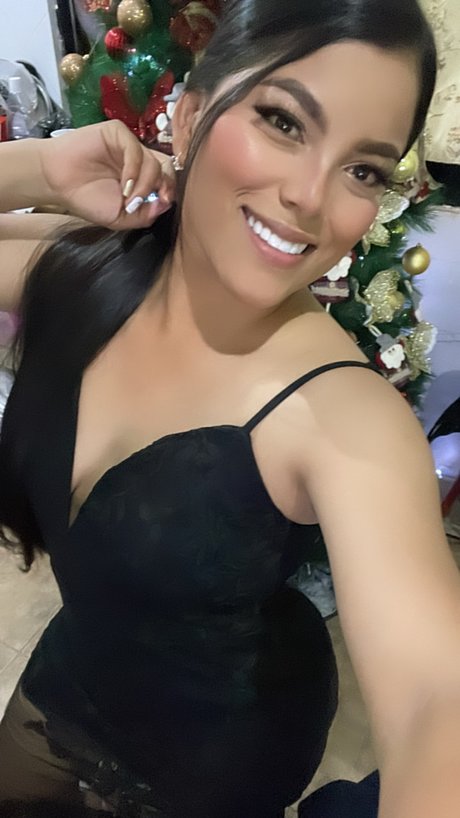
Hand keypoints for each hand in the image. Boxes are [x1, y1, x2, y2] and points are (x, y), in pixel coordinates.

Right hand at [38, 120, 175, 229]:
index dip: (170, 191)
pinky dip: (134, 169)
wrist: (58, 184)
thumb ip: (145, 215)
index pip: (167, 180)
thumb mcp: (120, 218)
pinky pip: (135, 148)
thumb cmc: (87, 199)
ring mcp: (129, 146)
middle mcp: (139, 160)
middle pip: (166, 167)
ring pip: (153, 161)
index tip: (162, 203)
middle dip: (165, 186)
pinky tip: (124, 185)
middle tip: (155, 199)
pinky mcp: (117, 134)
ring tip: (128, 199)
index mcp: (143, 178)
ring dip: (144, 184)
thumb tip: (166, 204)